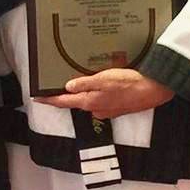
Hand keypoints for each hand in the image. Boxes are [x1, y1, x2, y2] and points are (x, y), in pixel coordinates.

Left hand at [37, 69, 173, 119]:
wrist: (153, 90)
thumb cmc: (128, 83)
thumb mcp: (103, 79)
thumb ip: (84, 83)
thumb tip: (68, 87)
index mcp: (89, 102)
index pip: (63, 102)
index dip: (49, 99)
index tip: (37, 98)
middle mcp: (95, 109)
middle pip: (75, 103)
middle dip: (65, 95)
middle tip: (55, 86)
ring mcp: (107, 110)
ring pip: (88, 101)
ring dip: (83, 94)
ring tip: (78, 82)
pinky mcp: (117, 108)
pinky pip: (100, 101)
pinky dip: (96, 94)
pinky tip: (100, 85)